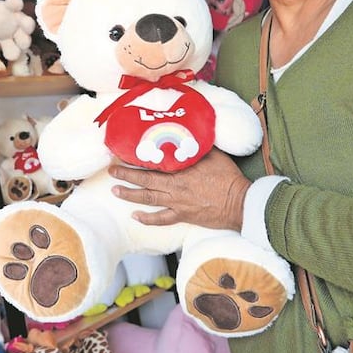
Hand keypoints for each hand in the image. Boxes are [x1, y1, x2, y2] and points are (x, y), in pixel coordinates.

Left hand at [109, 149, 250, 230]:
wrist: (240, 203)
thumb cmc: (228, 178)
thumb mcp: (214, 154)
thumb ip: (198, 146)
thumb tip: (189, 133)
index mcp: (182, 170)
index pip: (155, 163)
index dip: (138, 158)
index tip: (125, 152)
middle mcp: (175, 187)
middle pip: (145, 180)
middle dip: (126, 175)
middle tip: (112, 171)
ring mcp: (178, 203)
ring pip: (148, 199)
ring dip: (130, 195)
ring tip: (115, 191)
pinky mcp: (183, 216)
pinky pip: (161, 219)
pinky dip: (147, 219)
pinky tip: (135, 216)